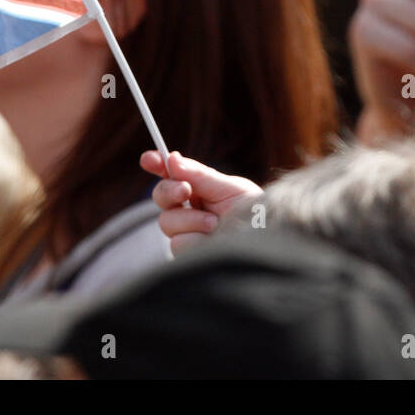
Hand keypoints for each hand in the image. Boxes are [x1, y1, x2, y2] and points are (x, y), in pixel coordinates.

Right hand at [139, 151, 263, 255]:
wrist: (266, 242)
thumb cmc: (254, 213)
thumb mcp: (229, 188)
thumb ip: (199, 175)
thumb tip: (172, 159)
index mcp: (200, 189)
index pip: (172, 174)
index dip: (157, 165)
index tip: (148, 159)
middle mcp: (190, 209)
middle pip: (161, 196)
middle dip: (169, 190)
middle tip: (186, 190)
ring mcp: (187, 233)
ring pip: (167, 222)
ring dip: (192, 221)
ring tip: (216, 224)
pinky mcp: (188, 254)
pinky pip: (178, 243)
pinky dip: (197, 239)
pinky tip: (214, 241)